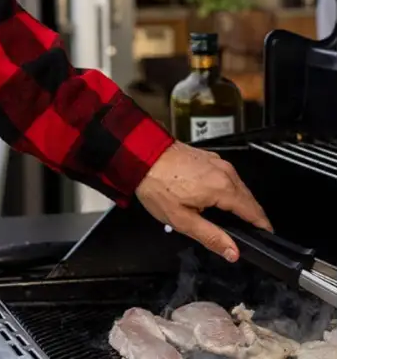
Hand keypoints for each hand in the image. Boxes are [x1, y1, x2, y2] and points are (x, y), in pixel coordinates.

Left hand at [135, 141, 271, 261]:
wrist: (141, 154)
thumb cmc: (157, 186)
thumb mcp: (182, 219)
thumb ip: (211, 237)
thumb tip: (233, 252)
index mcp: (223, 188)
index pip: (253, 211)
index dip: (262, 227)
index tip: (266, 237)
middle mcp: (225, 172)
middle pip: (248, 199)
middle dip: (252, 216)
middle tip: (250, 234)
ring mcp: (217, 162)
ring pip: (238, 186)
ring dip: (240, 202)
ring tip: (235, 220)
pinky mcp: (208, 157)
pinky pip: (227, 176)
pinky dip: (229, 189)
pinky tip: (219, 200)